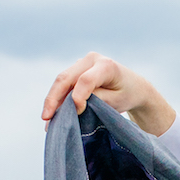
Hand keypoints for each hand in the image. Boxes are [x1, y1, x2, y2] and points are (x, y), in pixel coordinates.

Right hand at [41, 52, 175, 135]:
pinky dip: (57, 99)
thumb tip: (73, 103)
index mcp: (106, 65)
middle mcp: (91, 59)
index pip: (85, 80)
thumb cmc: (126, 95)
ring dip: (52, 101)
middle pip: (66, 78)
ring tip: (47, 120)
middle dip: (54, 99)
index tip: (76, 113)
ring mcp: (82, 63)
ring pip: (61, 81)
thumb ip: (96, 100)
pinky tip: (51, 114)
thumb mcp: (116, 101)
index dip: (78, 97)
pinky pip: (64, 84)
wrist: (133, 87)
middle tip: (46, 118)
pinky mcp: (76, 70)